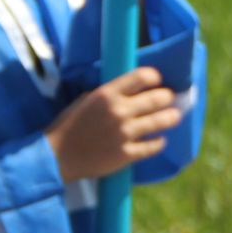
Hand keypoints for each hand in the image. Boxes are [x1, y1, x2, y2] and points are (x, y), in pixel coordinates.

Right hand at [45, 67, 179, 181]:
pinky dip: (159, 142)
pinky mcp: (126, 154)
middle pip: (158, 97)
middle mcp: (119, 111)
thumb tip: (132, 88)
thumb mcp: (86, 100)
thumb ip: (109, 94)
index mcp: (107, 94)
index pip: (143, 76)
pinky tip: (159, 140)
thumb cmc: (69, 125)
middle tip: (169, 99)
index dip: (155, 77)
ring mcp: (124, 133)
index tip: (157, 81)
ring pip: (161, 121)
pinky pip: (153, 146)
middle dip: (167, 97)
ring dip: (171, 117)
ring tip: (174, 116)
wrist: (57, 156)